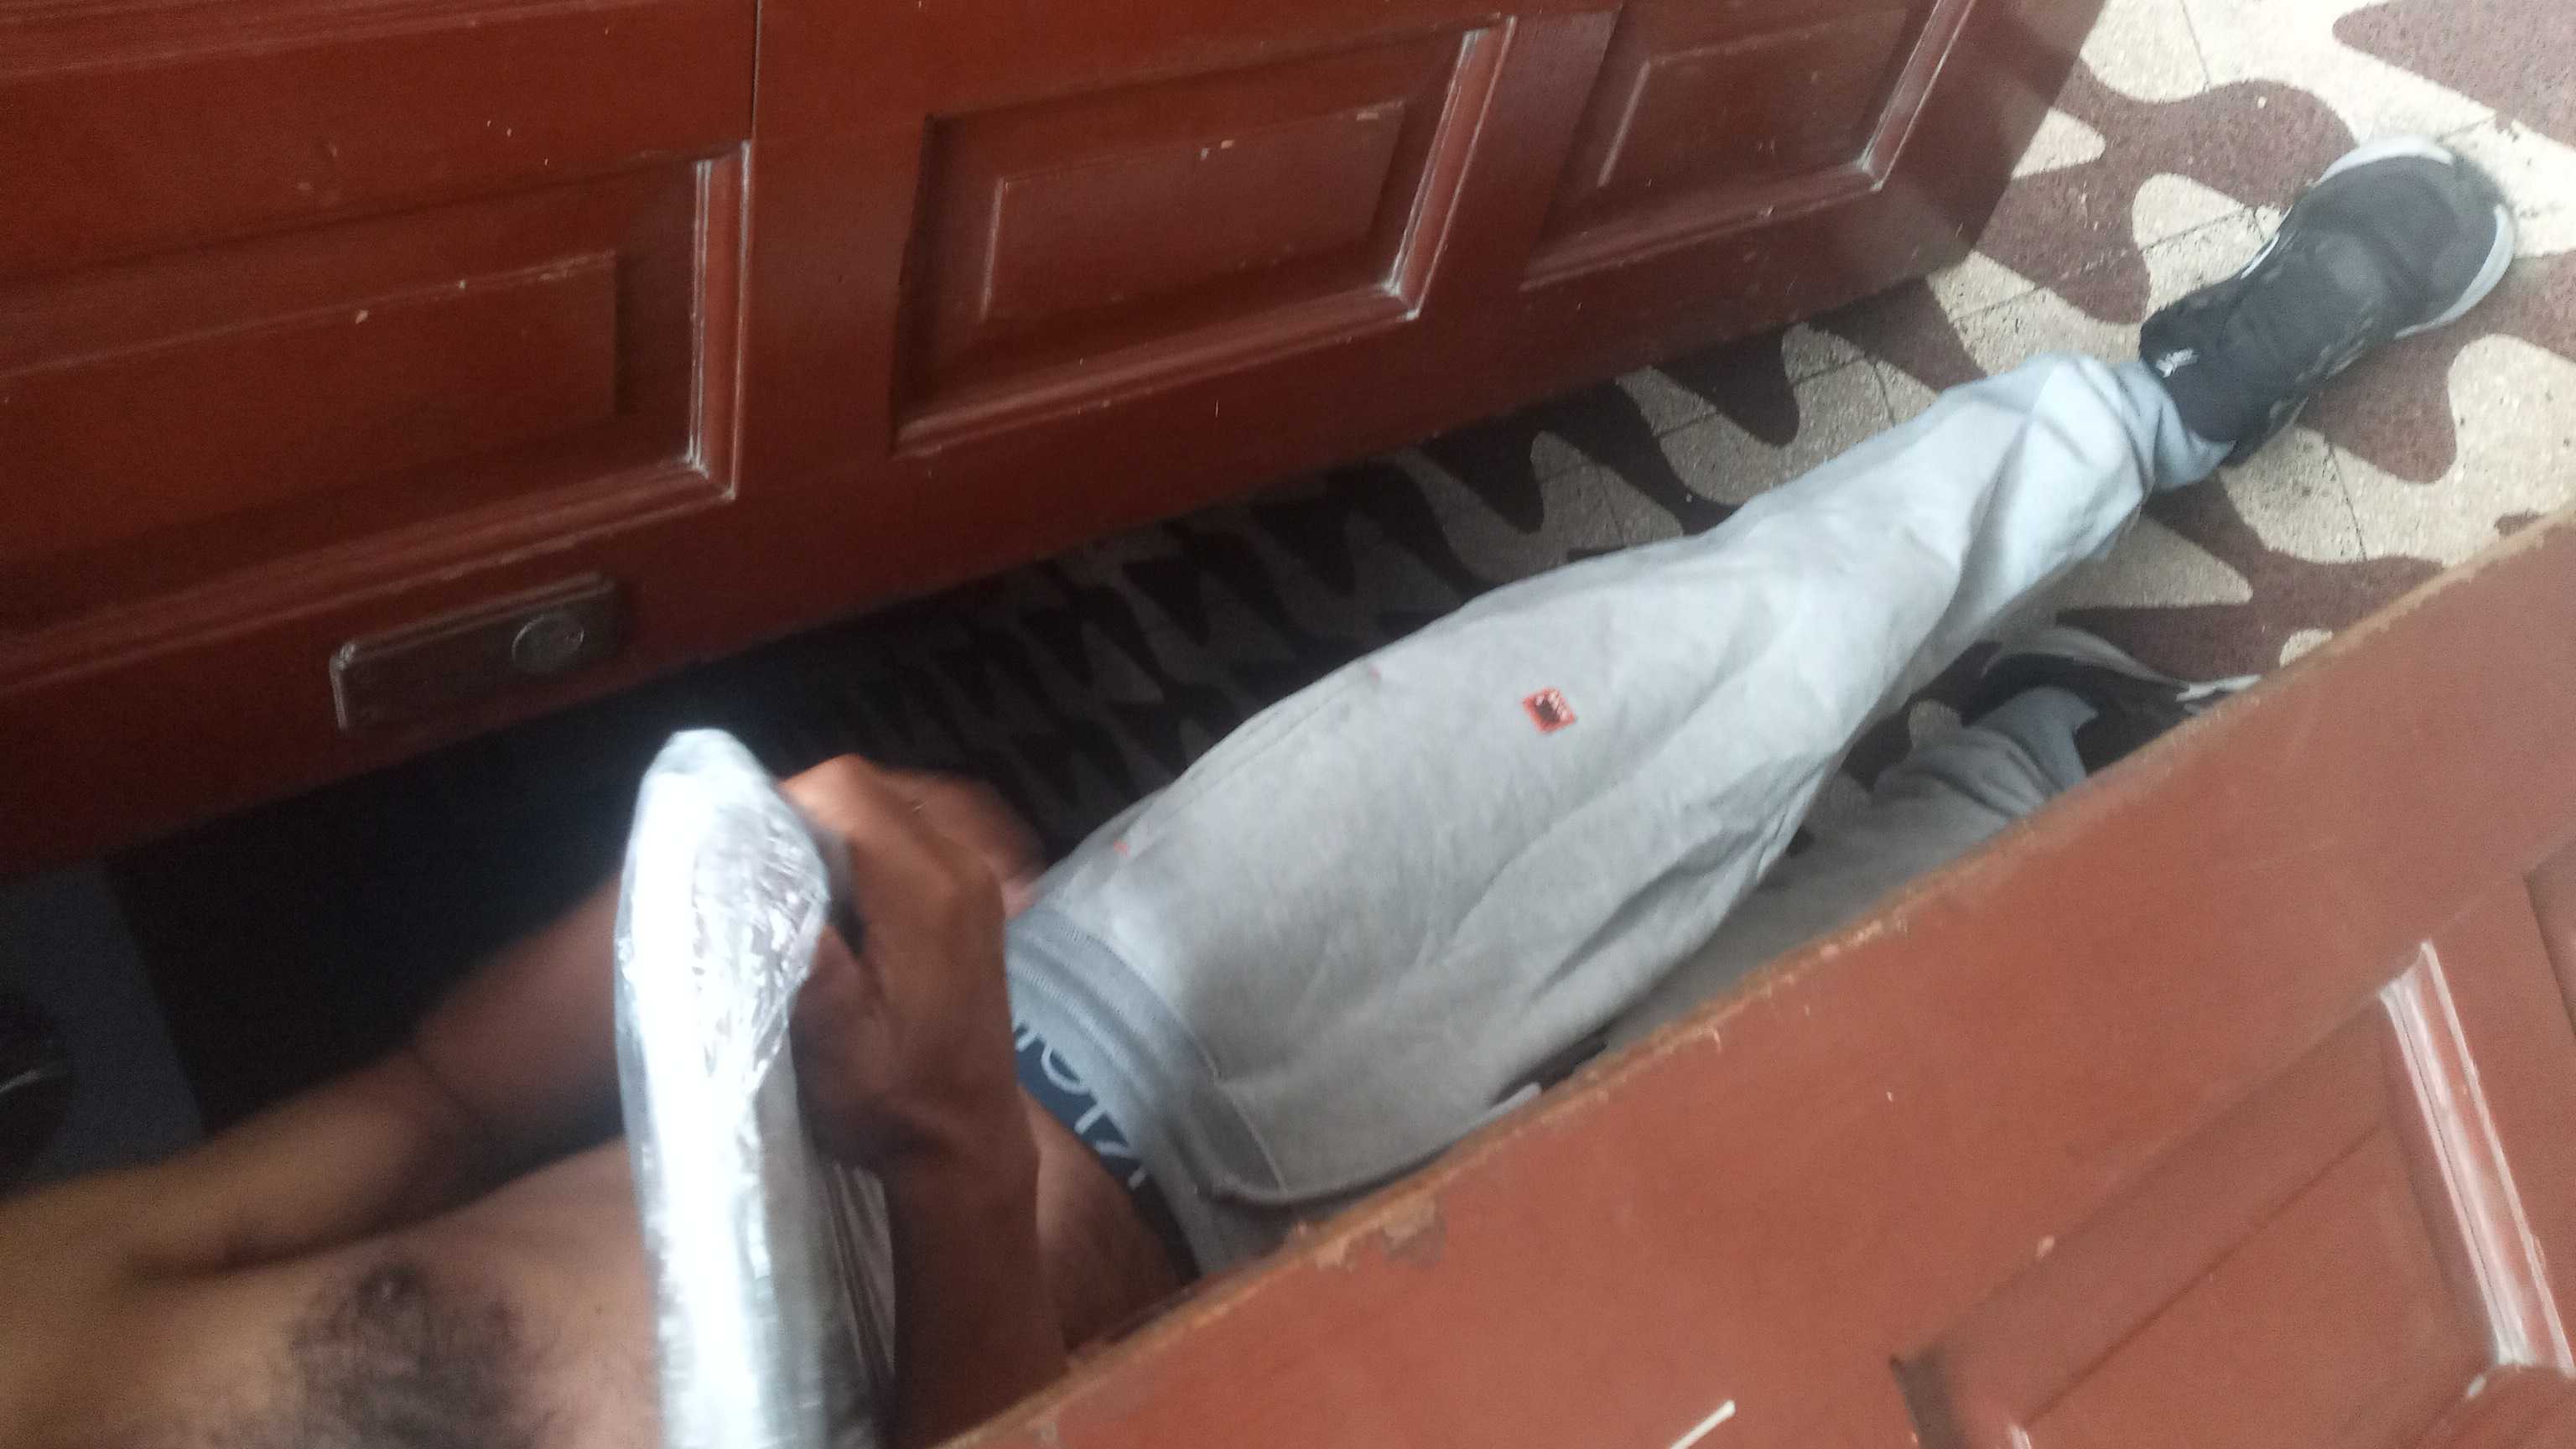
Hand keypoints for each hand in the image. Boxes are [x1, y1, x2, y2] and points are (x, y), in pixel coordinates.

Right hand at [783, 758, 1031, 1176]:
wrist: (964, 1140)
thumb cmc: (893, 1100)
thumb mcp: (831, 1041)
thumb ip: (801, 953)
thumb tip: (759, 874)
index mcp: (926, 891)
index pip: (844, 790)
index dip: (783, 807)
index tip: (746, 857)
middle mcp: (960, 866)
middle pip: (865, 789)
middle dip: (804, 819)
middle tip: (762, 878)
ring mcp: (973, 877)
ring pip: (884, 807)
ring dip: (832, 835)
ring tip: (793, 894)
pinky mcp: (971, 895)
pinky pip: (905, 837)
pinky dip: (862, 854)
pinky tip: (836, 908)